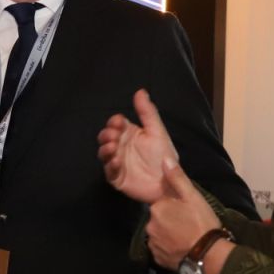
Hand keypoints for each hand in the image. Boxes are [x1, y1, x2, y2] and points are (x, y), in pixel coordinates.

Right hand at [98, 89, 177, 203]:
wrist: (169, 181)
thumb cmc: (163, 155)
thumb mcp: (157, 131)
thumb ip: (147, 112)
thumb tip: (140, 91)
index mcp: (129, 133)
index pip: (116, 123)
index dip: (114, 122)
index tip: (119, 122)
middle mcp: (121, 146)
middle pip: (106, 137)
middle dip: (107, 134)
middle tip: (114, 136)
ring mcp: (117, 162)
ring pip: (104, 153)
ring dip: (106, 149)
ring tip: (114, 147)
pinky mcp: (117, 177)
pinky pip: (109, 171)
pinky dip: (110, 166)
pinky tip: (117, 162)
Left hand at [145, 159, 224, 269]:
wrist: (207, 256)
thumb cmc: (201, 223)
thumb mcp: (192, 196)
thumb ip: (177, 178)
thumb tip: (164, 159)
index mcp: (157, 208)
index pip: (163, 203)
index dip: (175, 207)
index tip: (188, 212)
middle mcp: (150, 225)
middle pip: (159, 219)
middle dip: (170, 220)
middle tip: (189, 225)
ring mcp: (152, 244)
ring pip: (159, 234)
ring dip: (169, 235)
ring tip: (187, 238)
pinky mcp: (157, 259)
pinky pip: (161, 249)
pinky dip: (168, 248)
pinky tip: (182, 248)